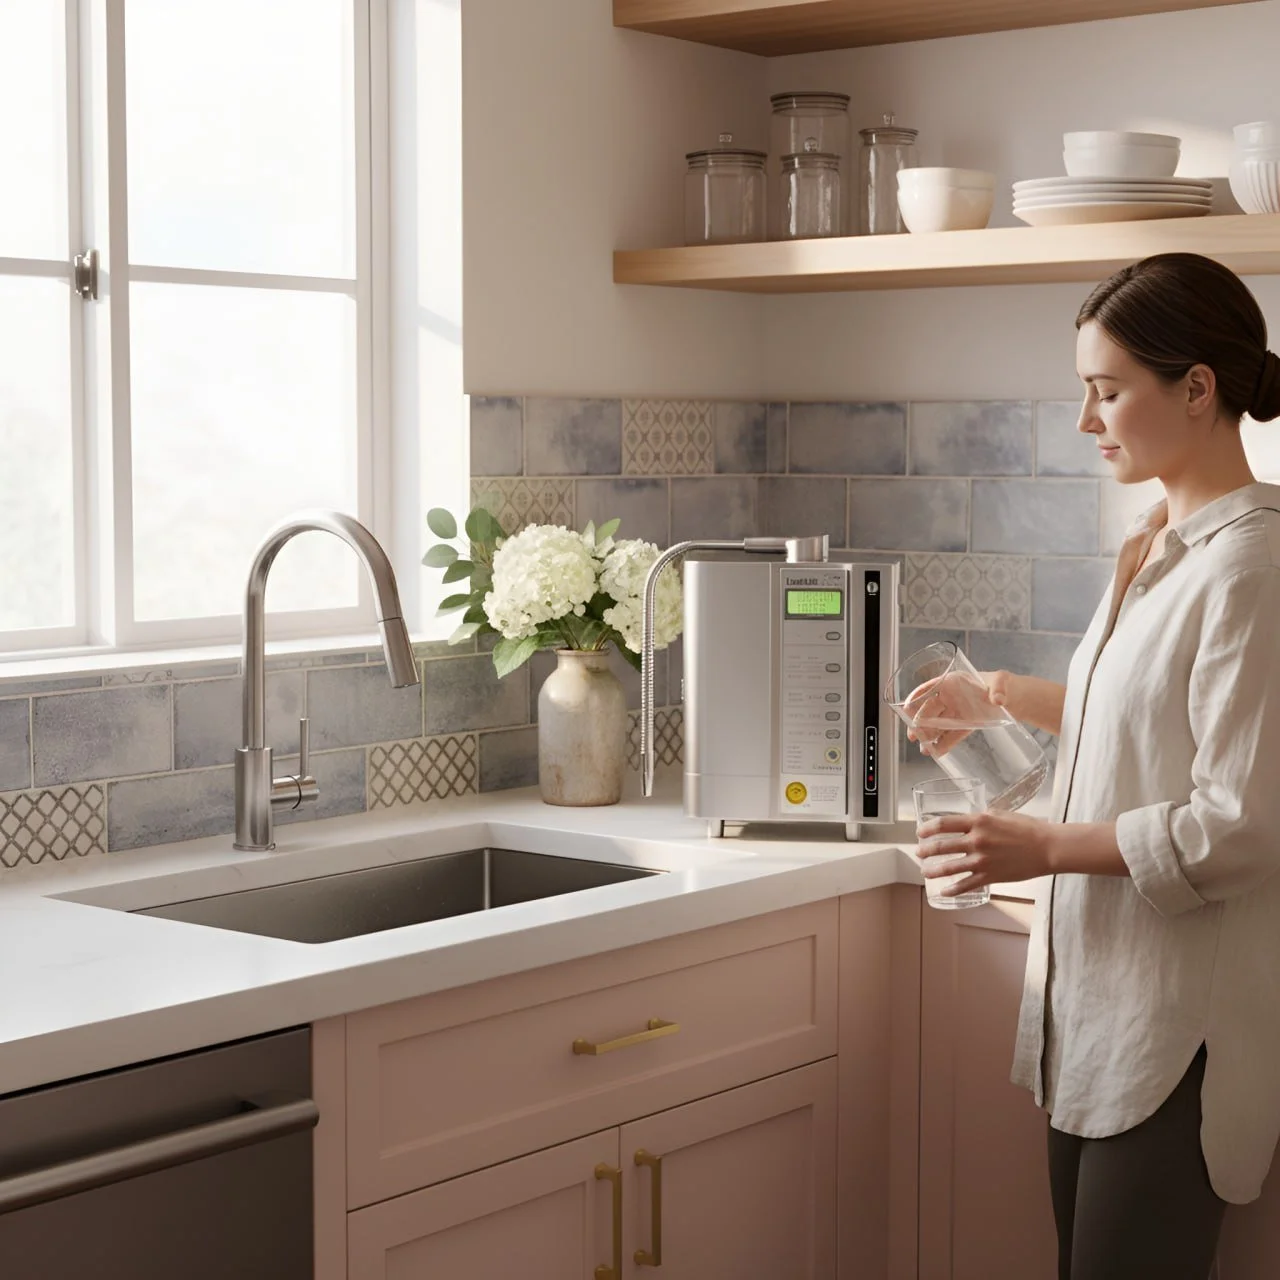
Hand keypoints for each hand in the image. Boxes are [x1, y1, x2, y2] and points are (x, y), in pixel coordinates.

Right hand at [903, 670, 1006, 756]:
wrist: (1019, 699)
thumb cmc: (1007, 684)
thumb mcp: (1003, 682)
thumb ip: (999, 689)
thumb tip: (998, 698)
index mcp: (955, 682)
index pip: (931, 687)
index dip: (917, 696)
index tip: (907, 708)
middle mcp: (952, 696)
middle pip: (930, 709)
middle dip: (920, 722)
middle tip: (913, 735)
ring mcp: (958, 711)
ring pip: (939, 723)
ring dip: (930, 735)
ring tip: (924, 749)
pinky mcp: (967, 724)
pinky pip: (953, 734)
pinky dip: (945, 743)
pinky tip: (937, 752)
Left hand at [916, 809, 1053, 896]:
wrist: (1048, 848)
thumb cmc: (1028, 828)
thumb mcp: (1001, 814)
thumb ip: (982, 817)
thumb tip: (968, 819)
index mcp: (978, 821)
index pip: (944, 824)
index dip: (927, 828)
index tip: (920, 832)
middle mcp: (977, 840)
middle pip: (941, 846)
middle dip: (925, 850)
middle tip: (918, 852)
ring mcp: (982, 860)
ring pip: (949, 867)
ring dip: (932, 870)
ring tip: (924, 871)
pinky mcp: (990, 876)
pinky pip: (966, 885)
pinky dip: (952, 889)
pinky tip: (944, 891)